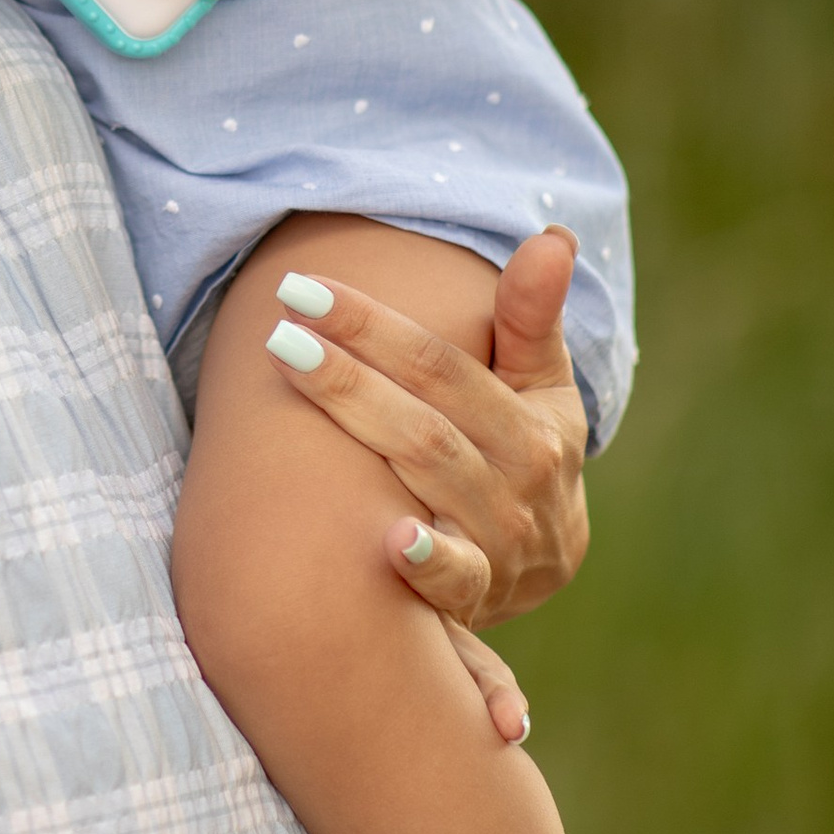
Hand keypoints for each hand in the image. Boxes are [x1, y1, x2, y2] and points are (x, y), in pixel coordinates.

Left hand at [267, 227, 588, 626]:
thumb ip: (533, 317)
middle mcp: (518, 481)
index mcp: (531, 425)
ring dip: (364, 425)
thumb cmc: (526, 455)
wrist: (541, 570)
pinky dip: (429, 564)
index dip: (377, 325)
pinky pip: (455, 582)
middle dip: (349, 370)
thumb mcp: (540, 389)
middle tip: (280, 327)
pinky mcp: (476, 597)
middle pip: (425, 416)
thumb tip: (553, 236)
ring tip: (292, 373)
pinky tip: (389, 541)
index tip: (308, 288)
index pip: (444, 366)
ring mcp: (498, 542)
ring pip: (427, 475)